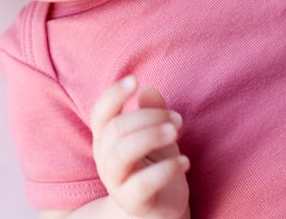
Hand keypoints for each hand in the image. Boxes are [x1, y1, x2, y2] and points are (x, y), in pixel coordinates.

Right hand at [90, 76, 189, 218]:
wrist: (156, 211)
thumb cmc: (153, 167)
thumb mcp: (156, 135)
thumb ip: (152, 112)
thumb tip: (148, 89)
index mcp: (106, 139)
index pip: (100, 112)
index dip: (113, 94)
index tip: (135, 80)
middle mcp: (105, 159)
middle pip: (116, 129)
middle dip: (148, 117)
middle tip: (176, 119)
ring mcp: (116, 182)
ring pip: (122, 154)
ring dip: (151, 136)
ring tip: (176, 132)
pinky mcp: (132, 202)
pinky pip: (142, 184)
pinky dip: (166, 169)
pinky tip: (185, 162)